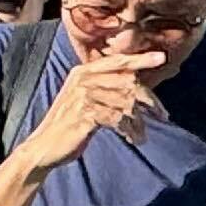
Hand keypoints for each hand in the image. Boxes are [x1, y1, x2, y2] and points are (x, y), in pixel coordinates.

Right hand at [19, 46, 171, 171]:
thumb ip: (106, 90)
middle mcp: (83, 79)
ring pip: (125, 102)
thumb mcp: (86, 101)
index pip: (117, 61)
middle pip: (127, 81)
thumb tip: (137, 87)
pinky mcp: (84, 115)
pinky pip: (117, 118)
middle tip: (162, 115)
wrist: (44, 147)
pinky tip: (131, 138)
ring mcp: (82, 96)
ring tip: (141, 135)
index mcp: (83, 72)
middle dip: (149, 100)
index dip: (140, 59)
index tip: (161, 58)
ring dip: (138, 122)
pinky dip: (128, 129)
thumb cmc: (70, 125)